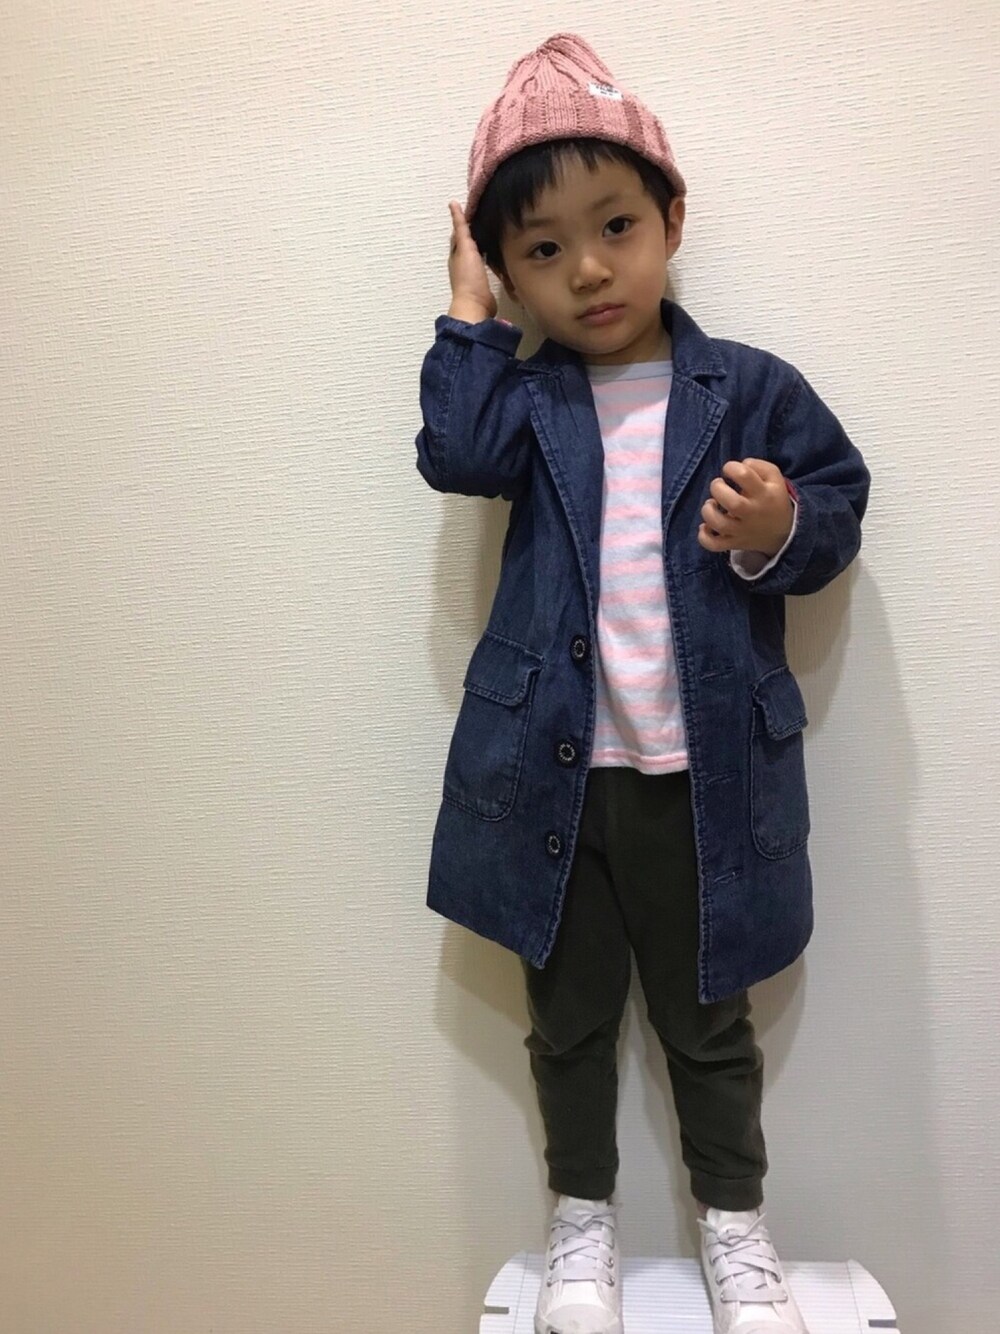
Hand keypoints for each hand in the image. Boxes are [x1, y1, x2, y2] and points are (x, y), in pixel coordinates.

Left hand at [447, 200, 496, 321]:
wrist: (475, 305)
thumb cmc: (469, 279)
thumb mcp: (465, 247)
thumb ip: (461, 227)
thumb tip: (453, 205)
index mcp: (456, 254)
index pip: (459, 232)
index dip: (463, 219)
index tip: (471, 206)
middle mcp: (462, 263)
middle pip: (467, 243)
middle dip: (472, 231)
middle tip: (482, 217)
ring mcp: (472, 274)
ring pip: (476, 253)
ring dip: (481, 244)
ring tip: (490, 233)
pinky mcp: (482, 282)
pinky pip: (485, 265)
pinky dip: (489, 257)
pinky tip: (495, 256)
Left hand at [697, 458, 793, 555]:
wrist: (783, 532)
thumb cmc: (772, 498)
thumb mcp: (775, 477)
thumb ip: (757, 466)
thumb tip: (739, 465)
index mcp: (764, 493)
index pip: (744, 475)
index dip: (731, 468)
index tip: (729, 471)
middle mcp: (752, 513)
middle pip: (732, 502)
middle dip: (717, 488)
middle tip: (718, 486)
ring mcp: (742, 531)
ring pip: (720, 524)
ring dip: (708, 512)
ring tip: (711, 505)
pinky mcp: (734, 543)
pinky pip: (715, 545)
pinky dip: (704, 538)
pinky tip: (705, 527)